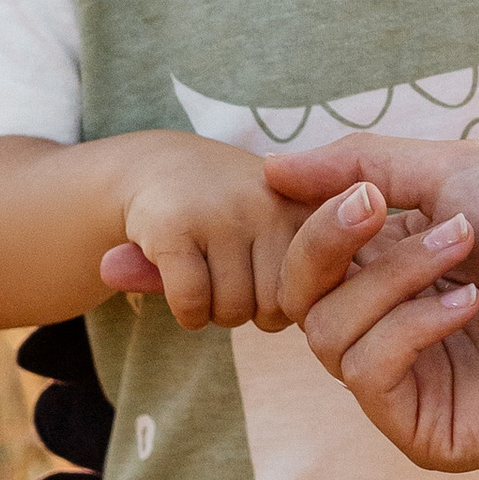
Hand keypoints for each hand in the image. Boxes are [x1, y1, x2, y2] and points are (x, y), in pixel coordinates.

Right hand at [96, 137, 311, 332]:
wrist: (162, 162)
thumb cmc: (234, 214)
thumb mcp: (283, 226)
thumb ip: (309, 274)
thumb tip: (313, 318)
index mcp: (309, 210)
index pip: (316, 294)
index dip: (286, 303)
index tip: (266, 281)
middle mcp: (273, 207)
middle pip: (275, 309)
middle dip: (250, 313)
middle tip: (230, 284)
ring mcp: (224, 215)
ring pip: (233, 310)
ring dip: (214, 313)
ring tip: (206, 281)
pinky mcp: (175, 227)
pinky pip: (192, 302)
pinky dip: (187, 312)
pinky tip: (180, 289)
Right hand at [267, 135, 478, 468]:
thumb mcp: (452, 170)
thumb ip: (358, 164)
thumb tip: (268, 169)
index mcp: (395, 272)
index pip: (309, 256)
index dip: (315, 223)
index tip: (363, 193)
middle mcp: (394, 328)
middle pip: (300, 297)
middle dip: (330, 244)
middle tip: (384, 209)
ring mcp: (409, 383)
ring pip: (328, 334)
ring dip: (390, 278)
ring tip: (463, 248)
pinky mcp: (425, 430)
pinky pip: (367, 376)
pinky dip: (407, 328)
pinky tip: (468, 306)